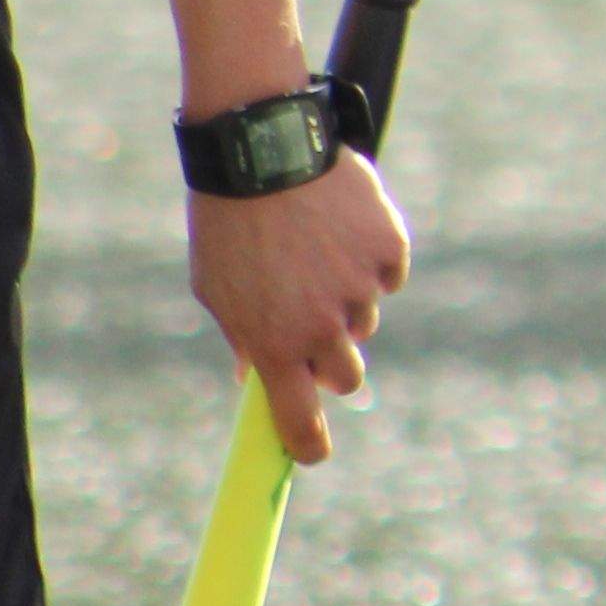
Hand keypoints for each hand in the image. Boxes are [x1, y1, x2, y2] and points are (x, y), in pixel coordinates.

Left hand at [186, 153, 406, 465]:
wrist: (262, 152)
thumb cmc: (228, 223)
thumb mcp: (216, 288)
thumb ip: (240, 335)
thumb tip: (253, 374)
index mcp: (273, 343)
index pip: (298, 419)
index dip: (307, 444)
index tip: (311, 453)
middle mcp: (322, 326)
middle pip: (348, 377)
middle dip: (334, 362)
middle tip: (316, 329)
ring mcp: (359, 289)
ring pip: (366, 318)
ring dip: (347, 302)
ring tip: (314, 254)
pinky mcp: (388, 251)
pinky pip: (387, 274)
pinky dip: (370, 260)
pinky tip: (341, 229)